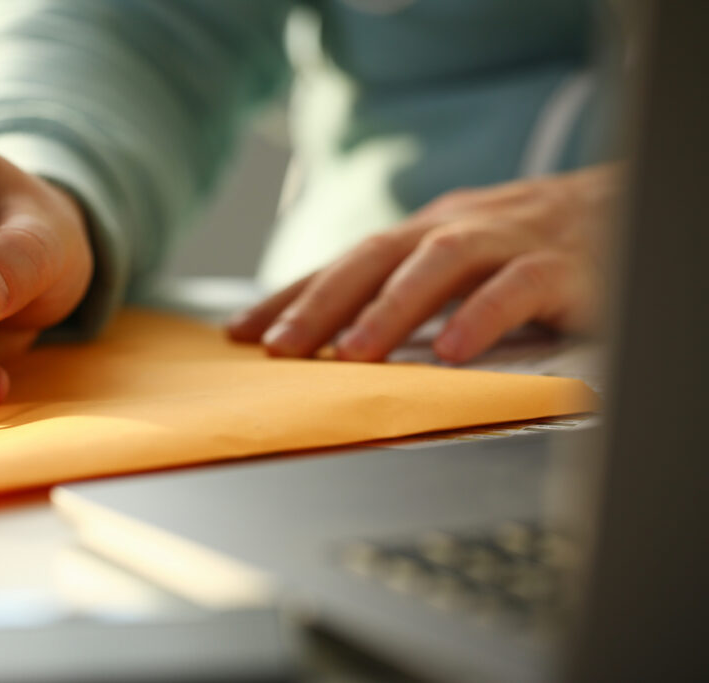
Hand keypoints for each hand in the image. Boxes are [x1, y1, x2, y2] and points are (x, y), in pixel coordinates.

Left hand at [228, 165, 617, 362]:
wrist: (620, 210)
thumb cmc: (521, 248)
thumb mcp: (450, 266)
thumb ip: (399, 296)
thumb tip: (329, 341)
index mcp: (419, 234)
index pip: (342, 265)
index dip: (289, 296)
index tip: (239, 334)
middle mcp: (450, 229)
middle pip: (374, 258)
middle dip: (320, 303)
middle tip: (278, 348)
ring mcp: (503, 240)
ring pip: (437, 264)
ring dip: (389, 308)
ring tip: (352, 353)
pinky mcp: (558, 265)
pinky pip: (516, 287)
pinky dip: (482, 317)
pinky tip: (453, 353)